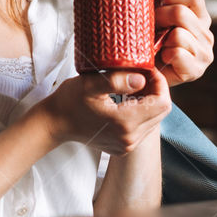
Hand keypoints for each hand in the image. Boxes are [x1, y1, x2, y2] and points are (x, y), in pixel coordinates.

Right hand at [37, 67, 170, 155]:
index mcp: (125, 122)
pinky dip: (141, 112)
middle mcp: (130, 138)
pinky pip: (143, 128)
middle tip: (141, 75)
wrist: (54, 123)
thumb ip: (117, 81)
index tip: (147, 69)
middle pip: (162, 112)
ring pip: (154, 120)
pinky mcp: (123, 147)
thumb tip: (142, 79)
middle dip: (156, 90)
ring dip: (149, 101)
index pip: (162, 102)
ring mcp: (127, 145)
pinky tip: (127, 100)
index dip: (160, 83)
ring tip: (134, 86)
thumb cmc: (69, 100)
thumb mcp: (90, 84)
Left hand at [154, 0, 214, 86]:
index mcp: (200, 15)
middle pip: (182, 13)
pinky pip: (179, 54)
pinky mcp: (196, 70)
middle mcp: (207, 33)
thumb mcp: (155, 10)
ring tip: (156, 45)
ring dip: (161, 39)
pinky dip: (166, 55)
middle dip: (160, 18)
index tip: (158, 3)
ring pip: (179, 34)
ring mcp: (204, 53)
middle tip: (150, 26)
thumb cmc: (149, 38)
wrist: (144, 72)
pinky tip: (163, 58)